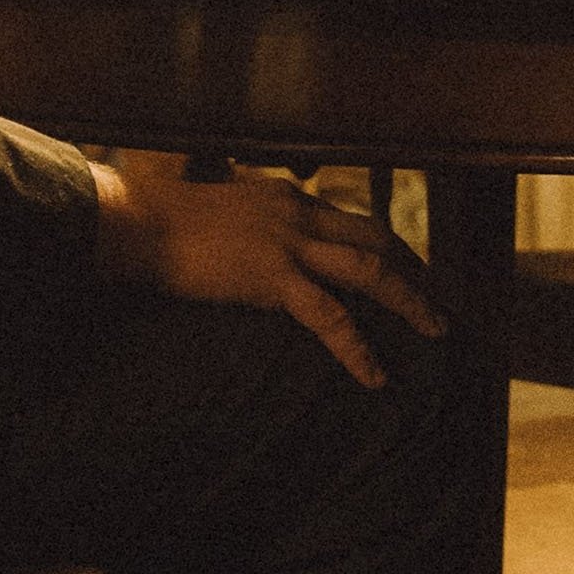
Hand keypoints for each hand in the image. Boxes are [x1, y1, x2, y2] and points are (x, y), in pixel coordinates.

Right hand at [90, 156, 442, 386]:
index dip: (383, 244)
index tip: (405, 264)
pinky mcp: (273, 277)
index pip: (349, 220)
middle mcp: (299, 213)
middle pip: (375, 238)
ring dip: (409, 300)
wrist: (137, 223)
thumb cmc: (162, 221)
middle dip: (413, 268)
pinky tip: (374, 375)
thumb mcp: (218, 210)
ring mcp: (289, 243)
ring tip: (435, 330)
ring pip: (370, 271)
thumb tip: (255, 249)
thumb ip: (250, 224)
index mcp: (287, 197)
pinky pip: (330, 318)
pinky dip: (358, 348)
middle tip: (436, 299)